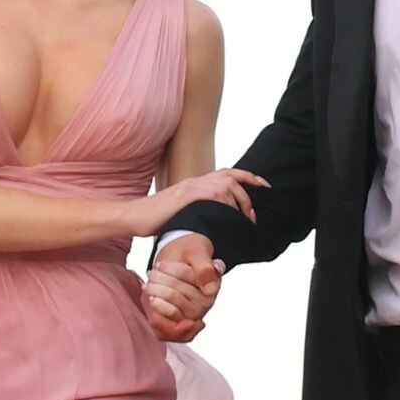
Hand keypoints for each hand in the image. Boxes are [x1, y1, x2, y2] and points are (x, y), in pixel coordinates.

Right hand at [129, 168, 269, 239]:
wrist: (134, 217)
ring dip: (238, 203)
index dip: (249, 177)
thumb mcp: (182, 214)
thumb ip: (199, 213)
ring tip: (241, 221)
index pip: (228, 174)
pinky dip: (225, 204)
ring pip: (225, 186)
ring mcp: (190, 187)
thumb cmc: (155, 220)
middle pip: (231, 178)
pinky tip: (227, 217)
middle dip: (247, 196)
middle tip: (251, 217)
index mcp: (195, 184)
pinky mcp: (185, 196)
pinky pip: (213, 194)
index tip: (265, 185)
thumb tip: (217, 226)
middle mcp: (195, 181)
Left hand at [144, 235, 221, 341]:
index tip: (161, 265)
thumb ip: (204, 267)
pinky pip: (164, 329)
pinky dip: (153, 311)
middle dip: (159, 280)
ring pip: (169, 310)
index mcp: (212, 288)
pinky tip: (151, 297)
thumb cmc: (188, 253)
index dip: (171, 274)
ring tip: (151, 281)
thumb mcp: (196, 251)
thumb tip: (210, 289)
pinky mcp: (178, 324)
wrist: (179, 258)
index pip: (187, 287)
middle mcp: (205, 304)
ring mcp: (192, 316)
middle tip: (153, 271)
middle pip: (175, 296)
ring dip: (154, 292)